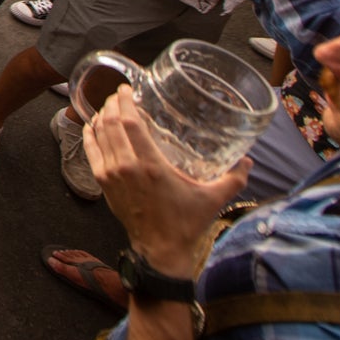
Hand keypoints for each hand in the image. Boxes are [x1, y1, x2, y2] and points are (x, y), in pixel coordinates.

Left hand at [85, 87, 250, 273]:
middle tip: (120, 95)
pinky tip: (93, 126)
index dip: (124, 101)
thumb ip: (234, 178)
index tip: (127, 89)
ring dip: (102, 116)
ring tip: (110, 107)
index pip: (129, 123)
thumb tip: (249, 161)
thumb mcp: (214, 198)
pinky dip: (90, 135)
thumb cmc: (186, 223)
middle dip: (113, 104)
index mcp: (151, 165)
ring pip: (99, 134)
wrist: (161, 251)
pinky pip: (91, 151)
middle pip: (110, 123)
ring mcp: (111, 175)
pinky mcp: (103, 184)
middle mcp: (126, 167)